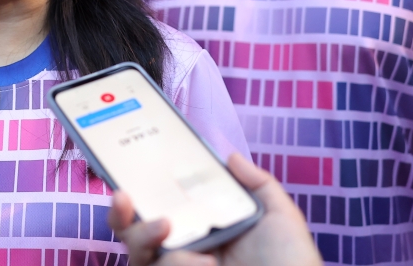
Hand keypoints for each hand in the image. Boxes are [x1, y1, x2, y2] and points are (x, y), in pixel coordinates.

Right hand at [108, 153, 321, 265]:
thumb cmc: (293, 263)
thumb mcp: (279, 217)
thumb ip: (257, 183)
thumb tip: (230, 157)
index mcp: (204, 230)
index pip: (162, 208)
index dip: (141, 192)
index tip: (132, 172)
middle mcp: (185, 252)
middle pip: (134, 232)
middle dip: (120, 213)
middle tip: (123, 196)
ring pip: (137, 254)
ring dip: (142, 236)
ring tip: (166, 229)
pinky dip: (178, 263)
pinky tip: (205, 263)